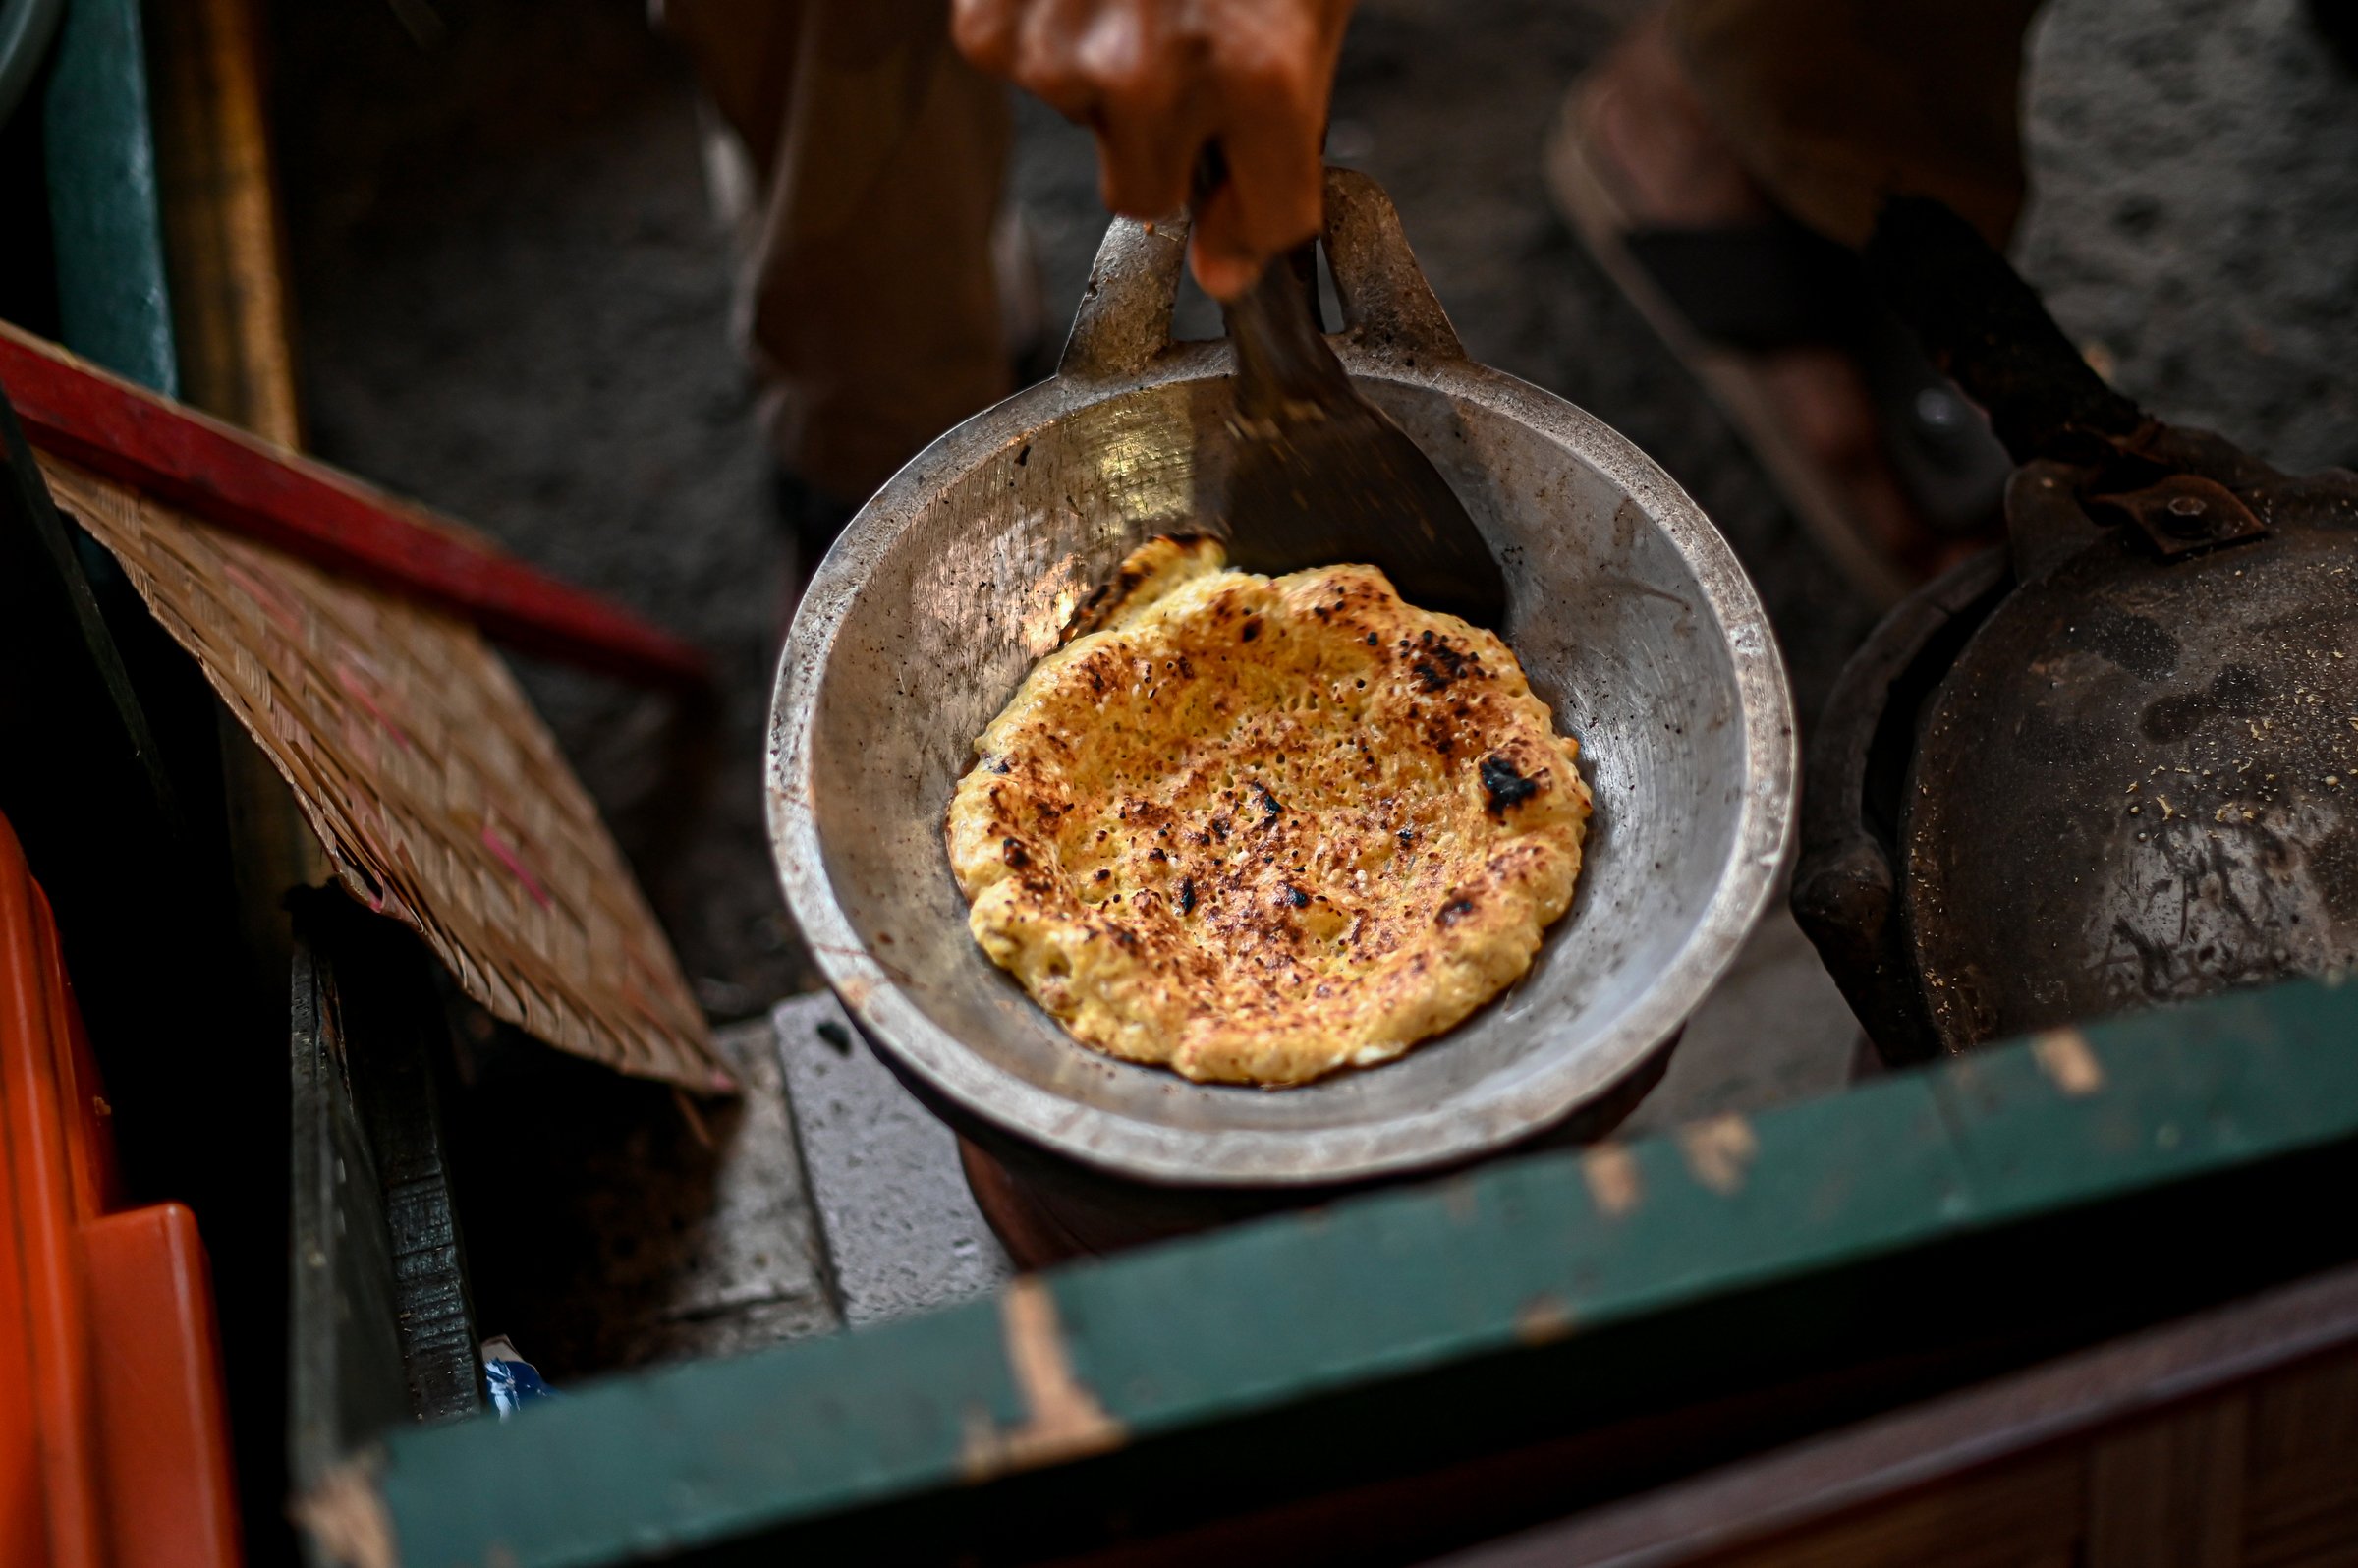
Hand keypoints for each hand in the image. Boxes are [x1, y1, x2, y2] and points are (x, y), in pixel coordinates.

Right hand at [953, 0, 1354, 298]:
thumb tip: (1225, 263)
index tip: (1241, 207)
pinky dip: (1040, 23)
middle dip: (1162, 141)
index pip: (1269, 224)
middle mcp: (1156, 77)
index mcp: (1262, 74)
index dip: (1257, 218)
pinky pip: (1013, 63)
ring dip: (1101, 70)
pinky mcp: (993, 28)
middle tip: (1180, 42)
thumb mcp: (1310, 1)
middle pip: (1146, 197)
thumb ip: (1285, 129)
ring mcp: (1066, 56)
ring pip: (1079, 123)